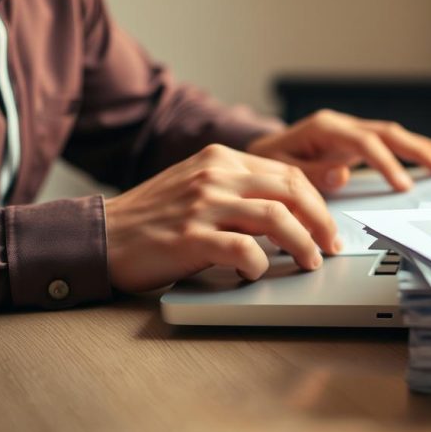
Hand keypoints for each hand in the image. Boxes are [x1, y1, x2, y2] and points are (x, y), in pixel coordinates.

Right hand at [104, 144, 339, 291]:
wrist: (100, 235)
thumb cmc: (153, 218)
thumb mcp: (199, 186)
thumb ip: (239, 189)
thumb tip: (290, 210)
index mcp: (221, 158)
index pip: (288, 173)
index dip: (317, 201)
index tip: (327, 226)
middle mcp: (215, 175)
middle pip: (291, 190)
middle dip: (321, 221)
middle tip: (330, 246)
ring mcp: (203, 205)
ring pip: (276, 217)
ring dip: (303, 243)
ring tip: (310, 262)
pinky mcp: (190, 237)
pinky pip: (243, 249)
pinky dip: (261, 264)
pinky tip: (259, 273)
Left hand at [246, 109, 430, 192]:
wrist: (255, 155)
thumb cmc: (265, 166)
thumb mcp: (280, 172)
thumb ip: (311, 174)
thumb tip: (342, 174)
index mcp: (324, 128)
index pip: (365, 142)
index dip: (387, 164)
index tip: (404, 186)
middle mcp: (341, 124)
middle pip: (388, 133)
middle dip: (419, 150)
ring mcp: (350, 131)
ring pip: (394, 135)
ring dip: (424, 149)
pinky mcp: (355, 142)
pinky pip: (390, 144)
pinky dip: (415, 151)